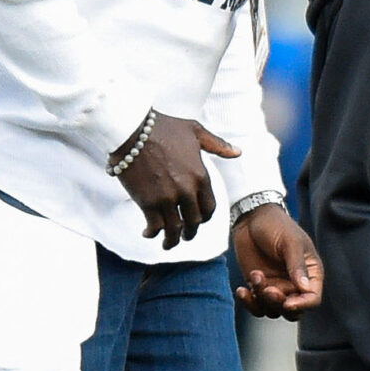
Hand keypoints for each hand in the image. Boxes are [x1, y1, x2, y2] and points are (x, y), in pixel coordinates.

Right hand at [112, 112, 237, 247]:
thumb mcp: (195, 131)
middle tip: (185, 235)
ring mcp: (168, 198)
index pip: (209, 208)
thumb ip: (217, 145)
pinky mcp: (148, 202)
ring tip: (168, 244)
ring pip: (175, 229)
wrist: (131, 130)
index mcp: (201, 176)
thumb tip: (238, 152)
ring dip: (172, 240)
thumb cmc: (162, 127)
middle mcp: (187, 190)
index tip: (198, 220)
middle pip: (194, 222)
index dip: (204, 218)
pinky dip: (152, 233)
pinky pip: (155, 226)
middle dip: (190, 232)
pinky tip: (148, 233)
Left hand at [233, 203, 320, 317]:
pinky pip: (256, 305)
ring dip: (262, 299)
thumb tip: (306, 289)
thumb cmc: (276, 225)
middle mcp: (295, 284)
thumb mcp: (290, 242)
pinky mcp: (259, 287)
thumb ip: (297, 265)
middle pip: (293, 310)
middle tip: (267, 289)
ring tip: (255, 275)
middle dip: (279, 303)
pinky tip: (241, 290)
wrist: (251, 218)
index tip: (288, 303)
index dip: (302, 305)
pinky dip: (249, 302)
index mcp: (310, 273)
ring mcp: (277, 287)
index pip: (312, 298)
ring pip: (273, 310)